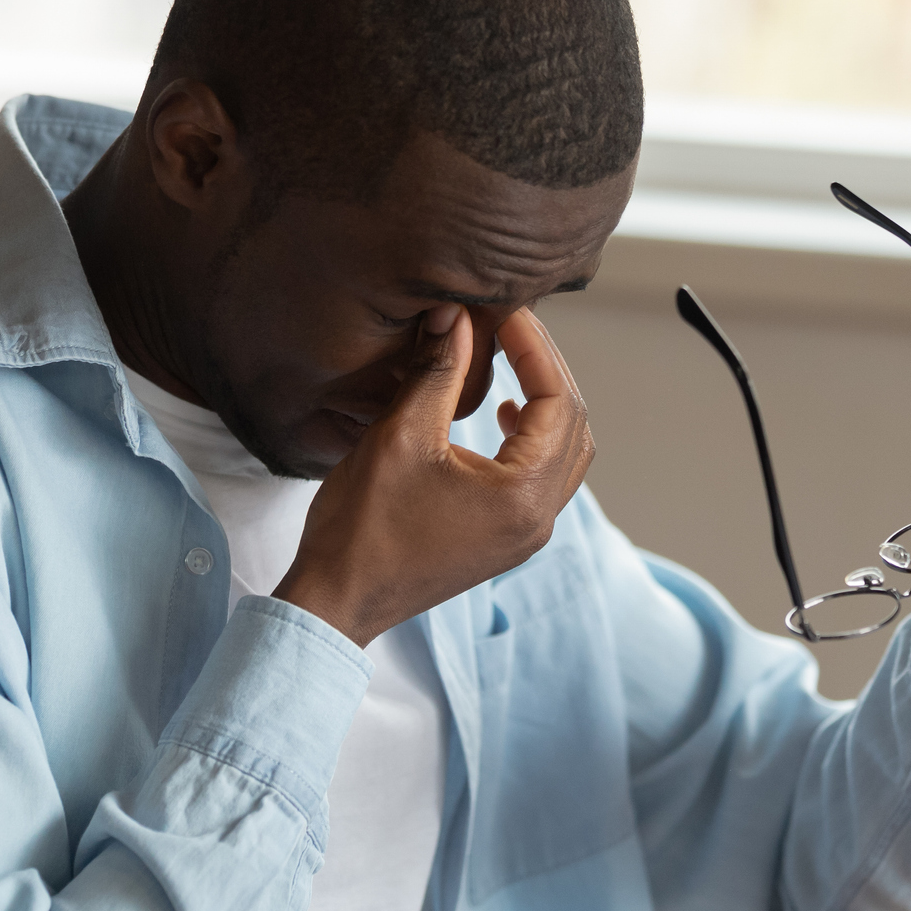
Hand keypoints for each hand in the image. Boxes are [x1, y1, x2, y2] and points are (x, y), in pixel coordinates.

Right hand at [274, 306, 595, 646]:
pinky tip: (500, 416)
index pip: (557, 400)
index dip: (535, 346)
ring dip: (544, 404)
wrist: (338, 601)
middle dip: (545, 369)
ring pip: (564, 452)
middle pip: (572, 425)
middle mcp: (538, 520)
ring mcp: (525, 535)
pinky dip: (532, 438)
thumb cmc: (362, 527)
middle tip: (510, 327)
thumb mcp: (399, 436)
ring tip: (511, 363)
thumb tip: (457, 317)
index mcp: (523, 495)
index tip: (505, 310)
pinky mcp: (505, 541)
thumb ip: (438, 372)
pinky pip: (542, 478)